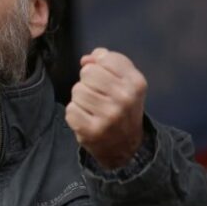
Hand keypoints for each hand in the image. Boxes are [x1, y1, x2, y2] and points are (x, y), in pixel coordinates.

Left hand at [65, 47, 146, 169]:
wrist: (125, 146)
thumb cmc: (123, 109)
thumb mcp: (126, 82)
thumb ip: (108, 63)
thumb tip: (87, 59)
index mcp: (135, 83)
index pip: (105, 58)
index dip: (100, 66)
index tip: (106, 79)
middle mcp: (124, 98)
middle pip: (88, 72)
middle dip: (88, 82)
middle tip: (97, 96)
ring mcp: (108, 116)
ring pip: (77, 90)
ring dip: (80, 99)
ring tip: (92, 108)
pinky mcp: (92, 130)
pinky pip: (71, 110)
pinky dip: (75, 114)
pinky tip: (87, 119)